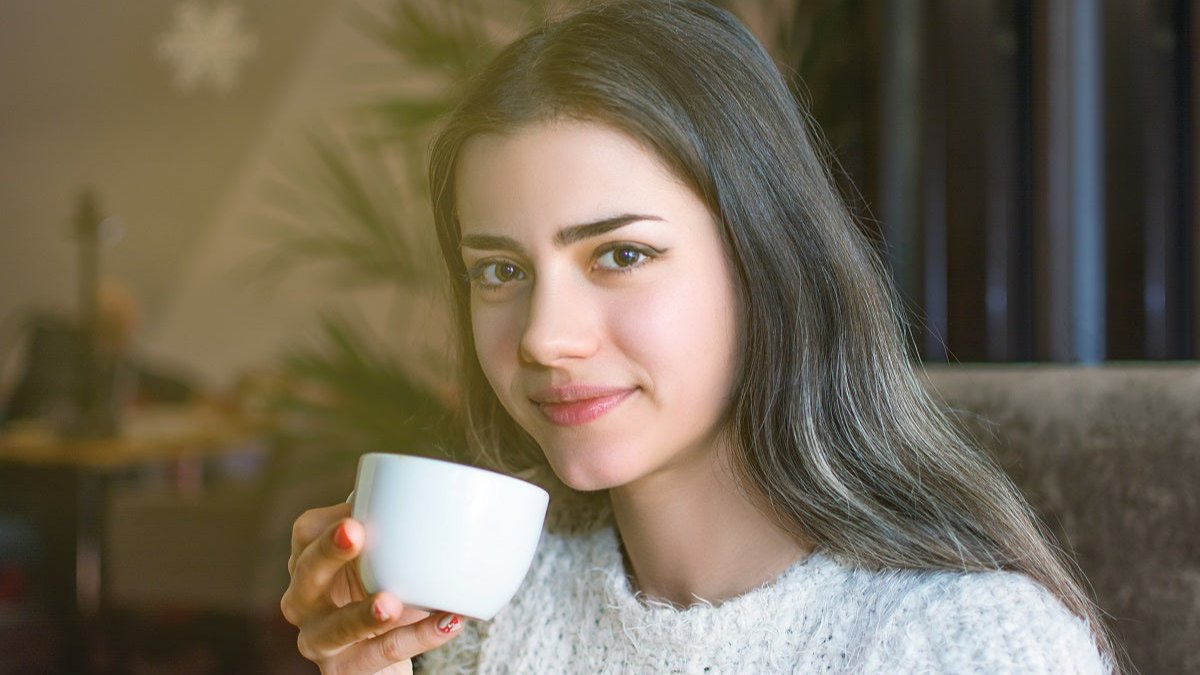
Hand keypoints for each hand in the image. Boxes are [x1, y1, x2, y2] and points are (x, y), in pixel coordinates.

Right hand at [281, 503, 464, 673]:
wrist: (380, 658)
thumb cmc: (380, 591)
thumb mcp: (381, 558)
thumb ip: (395, 527)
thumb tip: (438, 485)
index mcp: (309, 561)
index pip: (306, 534)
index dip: (328, 523)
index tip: (356, 510)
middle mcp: (303, 601)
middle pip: (307, 574)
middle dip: (329, 553)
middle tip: (356, 531)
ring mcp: (319, 639)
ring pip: (336, 627)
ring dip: (364, 613)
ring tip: (393, 602)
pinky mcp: (343, 671)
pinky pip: (380, 654)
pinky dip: (417, 637)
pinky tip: (447, 621)